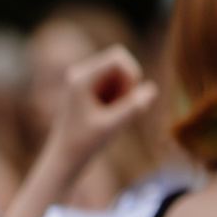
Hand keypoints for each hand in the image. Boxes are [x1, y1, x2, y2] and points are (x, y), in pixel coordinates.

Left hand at [44, 45, 159, 168]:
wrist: (64, 159)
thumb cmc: (84, 145)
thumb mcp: (111, 127)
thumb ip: (132, 108)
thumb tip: (151, 89)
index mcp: (80, 79)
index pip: (118, 58)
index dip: (131, 75)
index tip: (130, 99)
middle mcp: (80, 74)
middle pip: (121, 64)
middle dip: (128, 85)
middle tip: (122, 110)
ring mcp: (84, 81)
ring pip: (120, 75)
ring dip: (125, 93)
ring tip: (116, 116)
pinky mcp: (90, 90)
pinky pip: (116, 84)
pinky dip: (121, 98)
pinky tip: (113, 116)